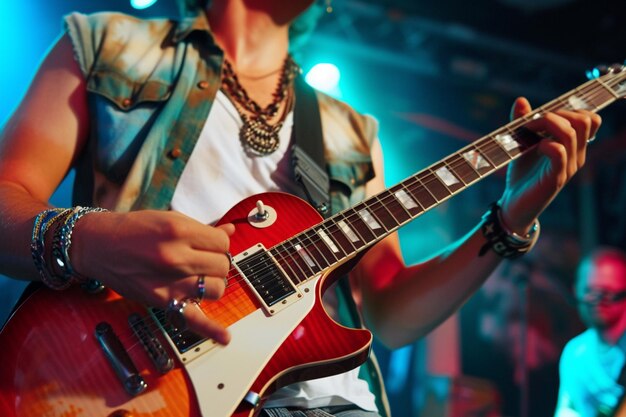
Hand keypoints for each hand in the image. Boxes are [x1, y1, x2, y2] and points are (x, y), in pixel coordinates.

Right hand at [70, 209, 233, 343]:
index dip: (219, 244)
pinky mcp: (162, 302)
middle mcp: (176, 257)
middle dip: (216, 262)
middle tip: (202, 260)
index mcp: (180, 231)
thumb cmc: (134, 229)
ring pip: (216, 289)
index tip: (209, 246)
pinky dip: (211, 330)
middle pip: (222, 266)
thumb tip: (230, 231)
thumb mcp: (169, 219)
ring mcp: (170, 282)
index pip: (223, 243)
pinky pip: (193, 320)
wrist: (98, 245)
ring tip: (198, 278)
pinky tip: (225, 337)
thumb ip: (202, 229)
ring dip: (211, 284)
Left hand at [499, 97, 601, 232]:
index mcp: (574, 146)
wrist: (514, 205)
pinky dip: (545, 143)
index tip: (543, 115)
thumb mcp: (521, 144)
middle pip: (585, 120)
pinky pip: (559, 152)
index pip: (591, 119)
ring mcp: (568, 167)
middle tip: (532, 122)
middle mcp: (576, 155)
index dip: (570, 109)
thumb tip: (521, 100)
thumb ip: (523, 122)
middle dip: (558, 113)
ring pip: (572, 132)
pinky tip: (534, 148)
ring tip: (526, 131)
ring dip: (546, 125)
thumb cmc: (522, 175)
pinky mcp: (556, 178)